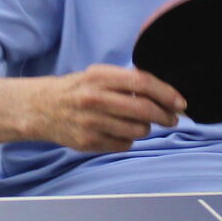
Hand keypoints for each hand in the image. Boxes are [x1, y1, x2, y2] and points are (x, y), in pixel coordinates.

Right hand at [29, 65, 185, 152]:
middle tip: (171, 119)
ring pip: (138, 130)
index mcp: (100, 76)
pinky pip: (124, 145)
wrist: (41, 108)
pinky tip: (118, 132)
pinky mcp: (88, 142)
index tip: (180, 103)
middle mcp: (95, 98)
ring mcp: (91, 122)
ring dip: (145, 128)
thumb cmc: (77, 90)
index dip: (166, 94)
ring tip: (138, 123)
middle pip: (144, 110)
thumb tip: (164, 94)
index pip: (142, 83)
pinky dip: (128, 140)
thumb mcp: (98, 75)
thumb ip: (127, 80)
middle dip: (165, 116)